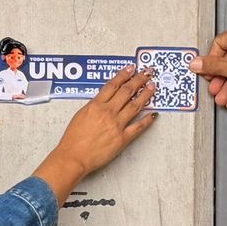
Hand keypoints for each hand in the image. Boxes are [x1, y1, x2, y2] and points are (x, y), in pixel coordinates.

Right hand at [33, 68, 155, 202]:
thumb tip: (103, 100)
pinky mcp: (122, 139)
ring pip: (135, 106)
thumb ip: (93, 106)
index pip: (113, 85)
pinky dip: (147, 120)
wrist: (74, 157)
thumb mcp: (80, 115)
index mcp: (96, 105)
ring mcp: (116, 125)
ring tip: (152, 87)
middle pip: (127, 91)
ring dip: (146, 95)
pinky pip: (138, 127)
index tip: (131, 69)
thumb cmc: (73, 139)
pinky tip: (153, 114)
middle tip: (147, 73)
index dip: (124, 75)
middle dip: (139, 80)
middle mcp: (108, 112)